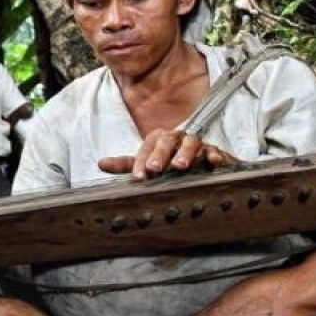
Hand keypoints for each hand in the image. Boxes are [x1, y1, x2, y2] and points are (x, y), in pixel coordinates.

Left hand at [97, 129, 239, 179]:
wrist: (202, 161)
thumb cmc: (169, 161)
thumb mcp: (147, 163)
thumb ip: (126, 164)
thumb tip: (100, 163)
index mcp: (159, 139)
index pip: (147, 148)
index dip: (142, 161)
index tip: (138, 177)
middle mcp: (176, 138)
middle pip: (167, 141)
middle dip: (161, 154)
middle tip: (155, 169)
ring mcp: (196, 144)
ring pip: (191, 144)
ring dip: (186, 153)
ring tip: (180, 165)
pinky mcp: (214, 151)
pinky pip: (215, 151)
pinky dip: (215, 154)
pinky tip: (215, 161)